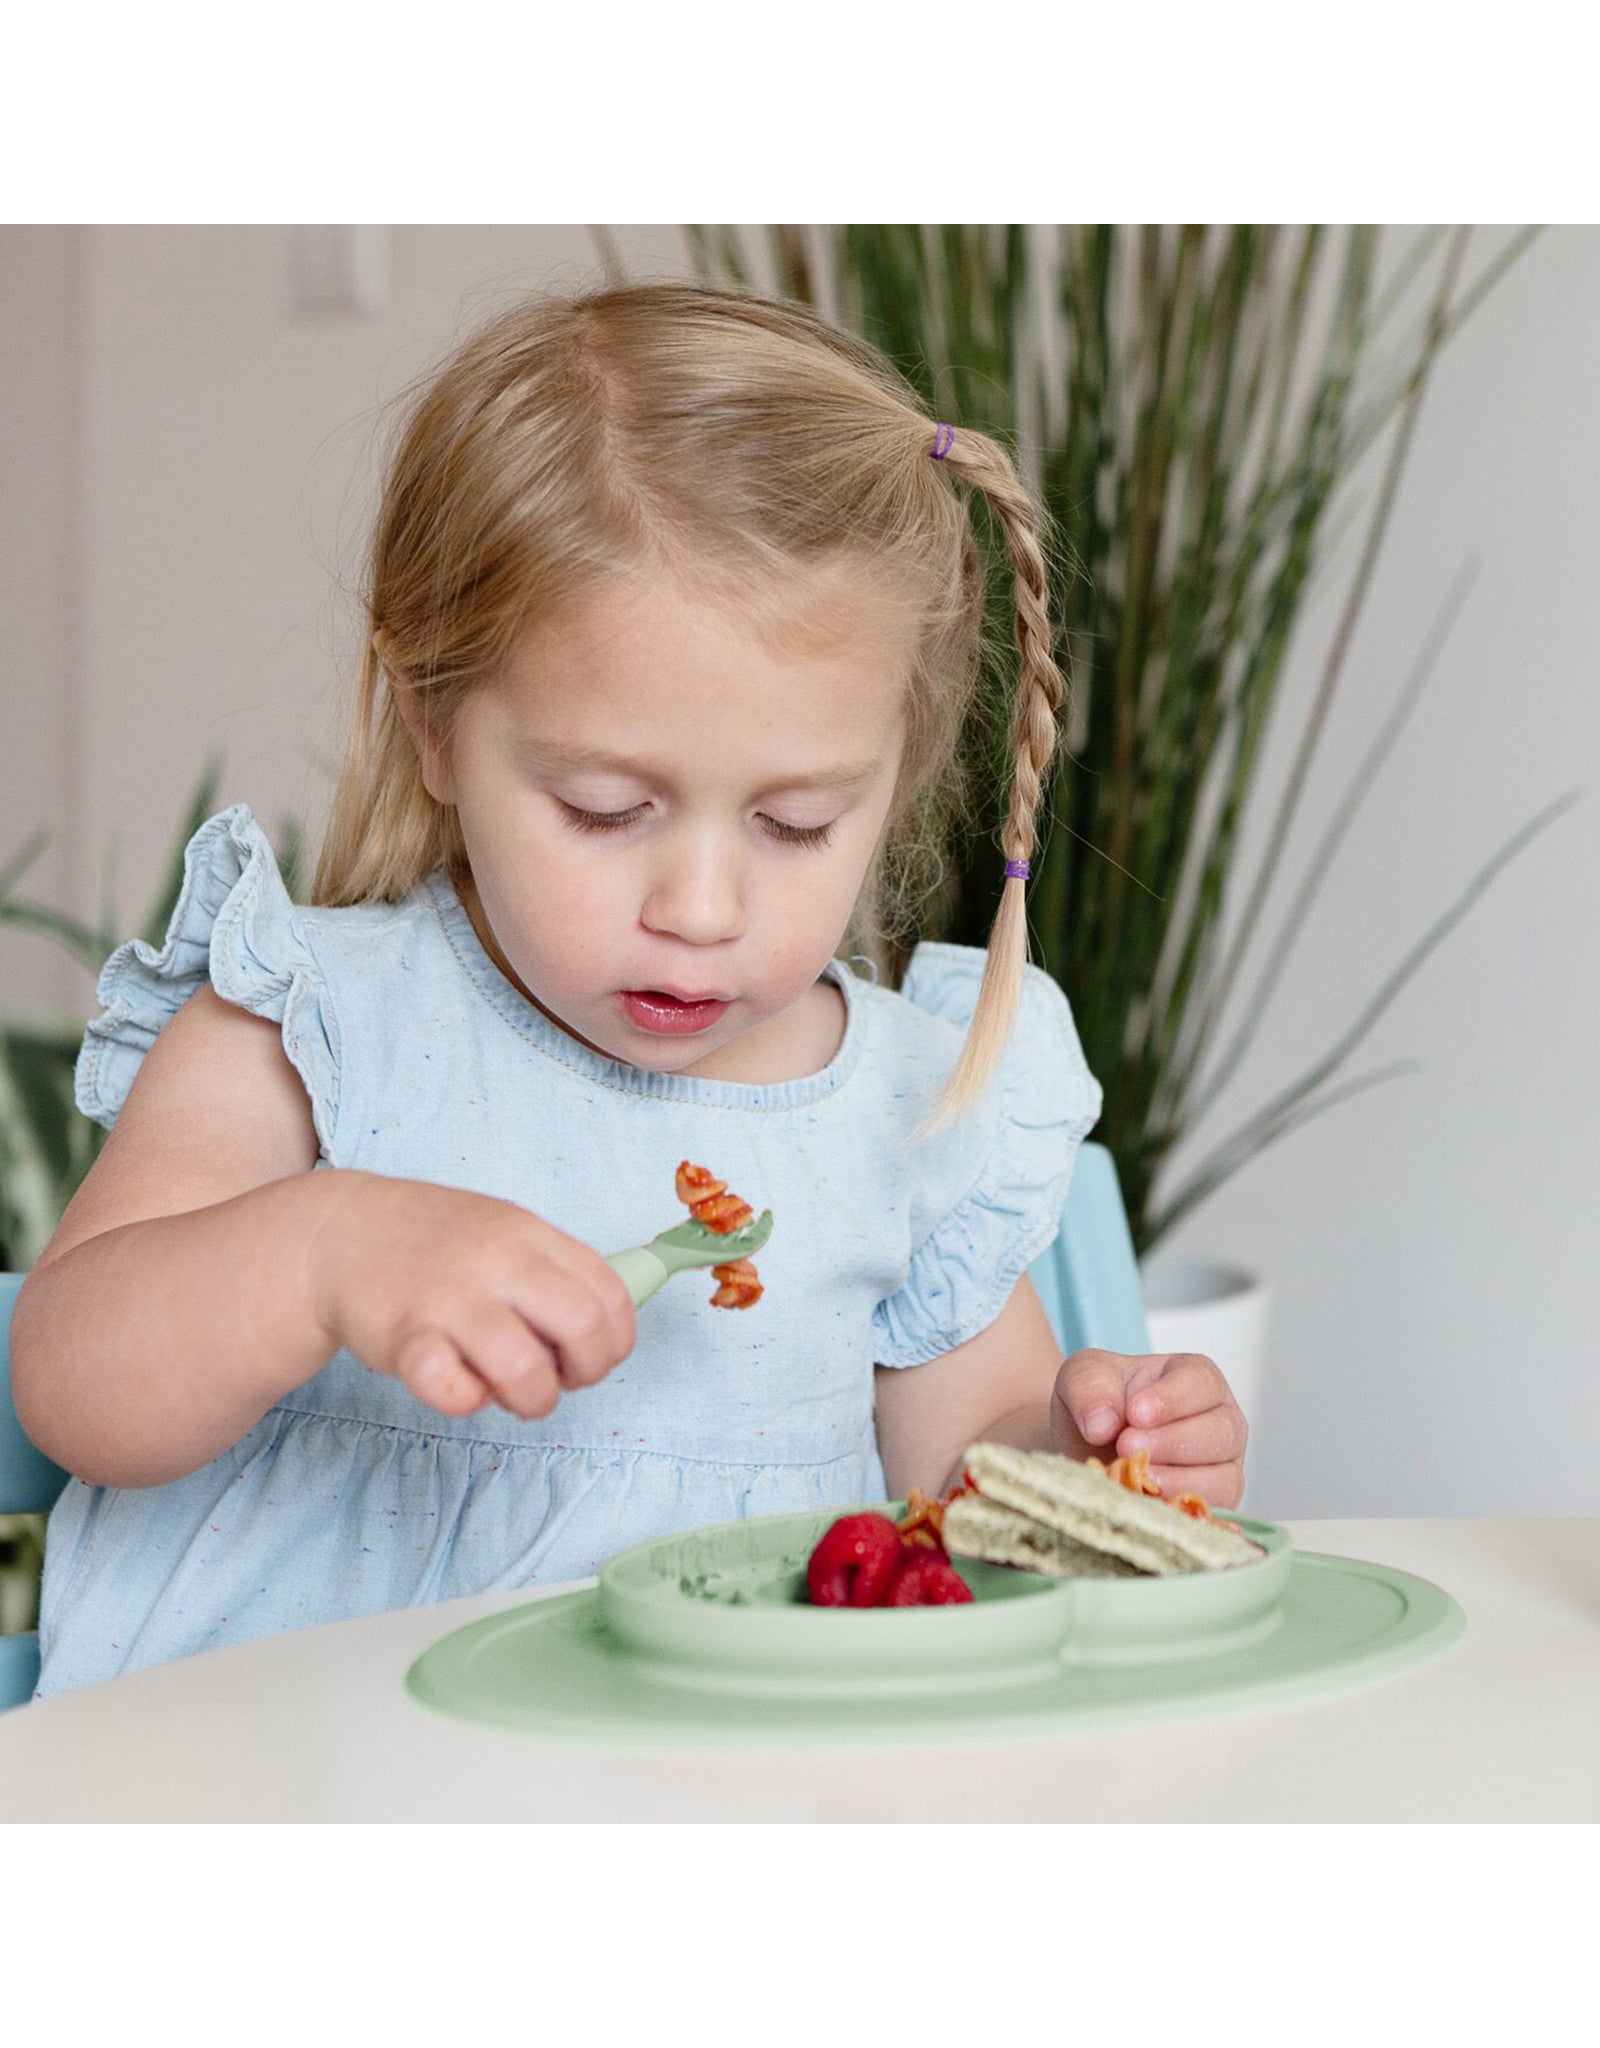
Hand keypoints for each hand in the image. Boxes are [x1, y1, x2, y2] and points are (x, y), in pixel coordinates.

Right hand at [306, 1171, 636, 1420]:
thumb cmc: (435, 1244)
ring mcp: (450, 1299)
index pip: (611, 1295)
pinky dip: (466, 1401)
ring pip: (526, 1370)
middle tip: (557, 1379)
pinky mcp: (403, 1338)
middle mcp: (497, 1261)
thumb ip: (554, 1271)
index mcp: (531, 1234)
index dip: (614, 1342)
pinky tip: (457, 1383)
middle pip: (583, 1328)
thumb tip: (607, 1330)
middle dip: (587, 1373)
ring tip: (510, 1392)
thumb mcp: (504, 1231)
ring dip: (532, 1399)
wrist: (341, 1232)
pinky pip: (454, 1391)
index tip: (589, 1356)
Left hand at [1049, 1348, 1247, 1507]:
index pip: (1202, 1383)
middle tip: (1126, 1446)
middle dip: (1172, 1443)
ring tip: (1134, 1476)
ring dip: (1176, 1481)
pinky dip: (1178, 1511)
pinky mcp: (1213, 1505)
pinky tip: (1143, 1502)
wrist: (1084, 1446)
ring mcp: (1222, 1466)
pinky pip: (1213, 1515)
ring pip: (1224, 1479)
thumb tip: (1102, 1424)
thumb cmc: (1098, 1403)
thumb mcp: (1082, 1377)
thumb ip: (1089, 1386)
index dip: (1172, 1400)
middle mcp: (1220, 1421)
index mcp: (1197, 1378)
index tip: (1135, 1414)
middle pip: (1222, 1432)